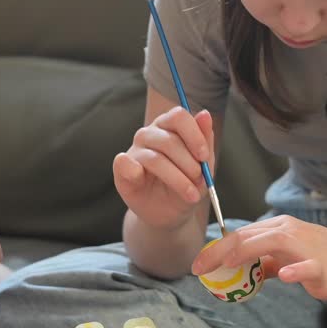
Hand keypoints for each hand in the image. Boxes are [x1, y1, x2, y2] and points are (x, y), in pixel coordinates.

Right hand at [113, 107, 214, 230]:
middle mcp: (150, 134)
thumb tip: (204, 114)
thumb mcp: (203, 166)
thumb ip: (204, 140)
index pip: (178, 116)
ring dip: (177, 179)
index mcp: (169, 126)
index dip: (194, 135)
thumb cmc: (187, 185)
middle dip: (189, 164)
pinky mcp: (122, 170)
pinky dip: (133, 171)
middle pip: (169, 140)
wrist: (170, 214)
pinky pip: (123, 163)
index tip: (204, 157)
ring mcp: (134, 151)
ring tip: (191, 194)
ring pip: (156, 159)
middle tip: (200, 181)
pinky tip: (143, 179)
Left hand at [191, 215, 326, 301]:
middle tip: (199, 268)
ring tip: (225, 264)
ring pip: (273, 242)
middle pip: (249, 237)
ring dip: (246, 252)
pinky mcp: (326, 268)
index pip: (241, 235)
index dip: (216, 249)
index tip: (197, 264)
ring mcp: (309, 249)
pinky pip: (308, 267)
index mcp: (281, 229)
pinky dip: (296, 270)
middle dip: (219, 252)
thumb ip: (269, 261)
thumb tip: (244, 268)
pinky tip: (284, 275)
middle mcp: (292, 233)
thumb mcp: (294, 256)